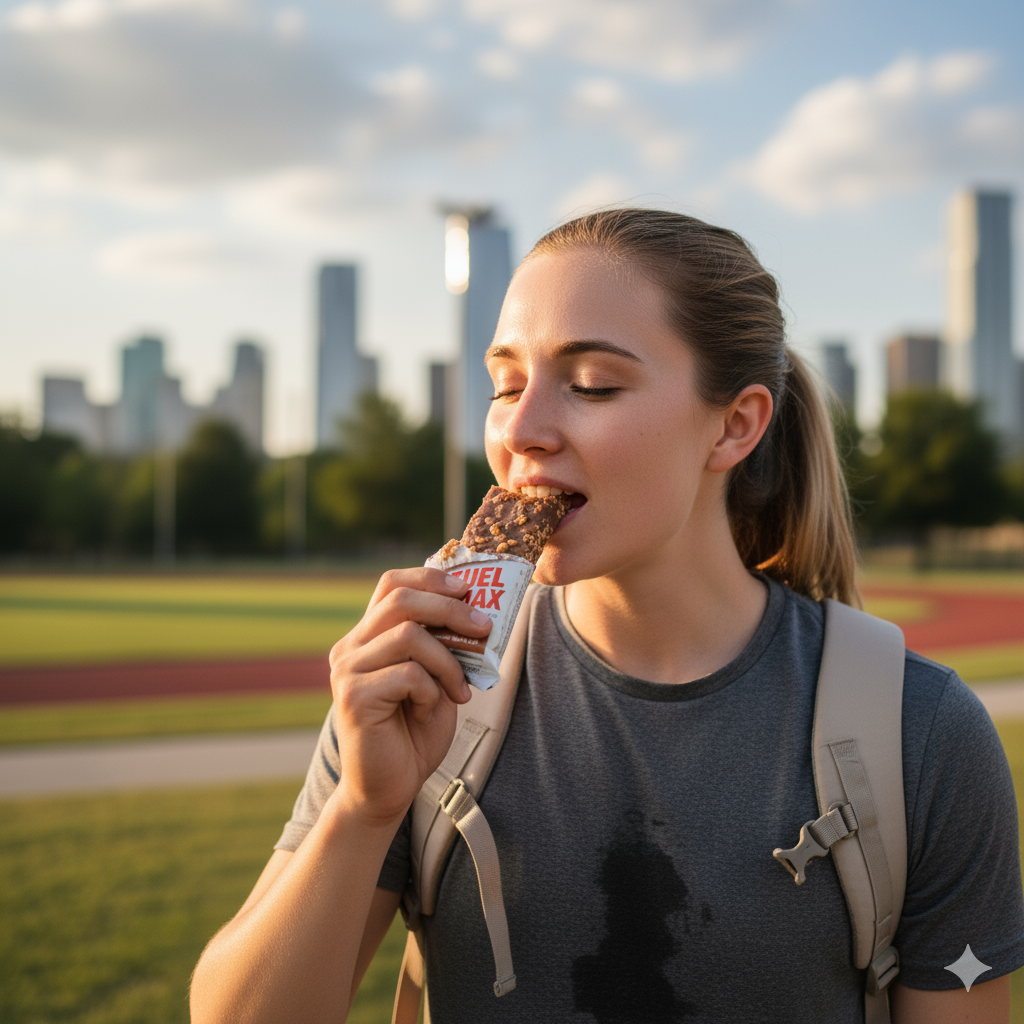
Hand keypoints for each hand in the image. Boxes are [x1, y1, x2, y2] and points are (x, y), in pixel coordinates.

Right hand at [328, 567, 491, 824]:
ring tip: (461, 687)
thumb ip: (443, 645)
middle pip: (401, 600)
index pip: (392, 584)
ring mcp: (347, 670)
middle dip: (451, 609)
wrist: (388, 788)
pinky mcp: (353, 696)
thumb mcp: (436, 679)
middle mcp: (350, 647)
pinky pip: (407, 674)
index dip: (430, 578)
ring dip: (448, 659)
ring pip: (408, 635)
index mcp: (367, 637)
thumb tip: (476, 610)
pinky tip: (433, 708)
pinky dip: (432, 689)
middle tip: (485, 628)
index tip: (468, 588)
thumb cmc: (414, 733)